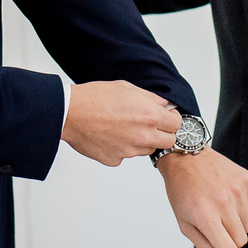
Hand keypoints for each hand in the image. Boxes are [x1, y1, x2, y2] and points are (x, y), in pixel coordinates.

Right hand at [60, 81, 181, 166]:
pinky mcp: (116, 160)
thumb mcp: (127, 88)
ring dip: (142, 141)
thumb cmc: (95, 97)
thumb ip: (150, 98)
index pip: (177, 124)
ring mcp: (130, 151)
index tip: (166, 116)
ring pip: (147, 149)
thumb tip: (164, 104)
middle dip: (162, 132)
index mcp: (150, 115)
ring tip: (124, 127)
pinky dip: (122, 147)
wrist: (70, 113)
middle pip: (168, 141)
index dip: (172, 119)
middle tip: (148, 124)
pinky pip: (126, 155)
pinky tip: (110, 135)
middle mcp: (143, 136)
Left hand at [157, 148, 247, 247]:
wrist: (186, 156)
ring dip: (237, 223)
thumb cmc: (182, 191)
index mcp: (205, 215)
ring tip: (219, 208)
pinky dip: (242, 208)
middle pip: (241, 240)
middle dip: (230, 239)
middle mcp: (224, 202)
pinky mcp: (246, 180)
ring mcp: (237, 189)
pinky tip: (226, 195)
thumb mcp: (186, 223)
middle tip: (215, 224)